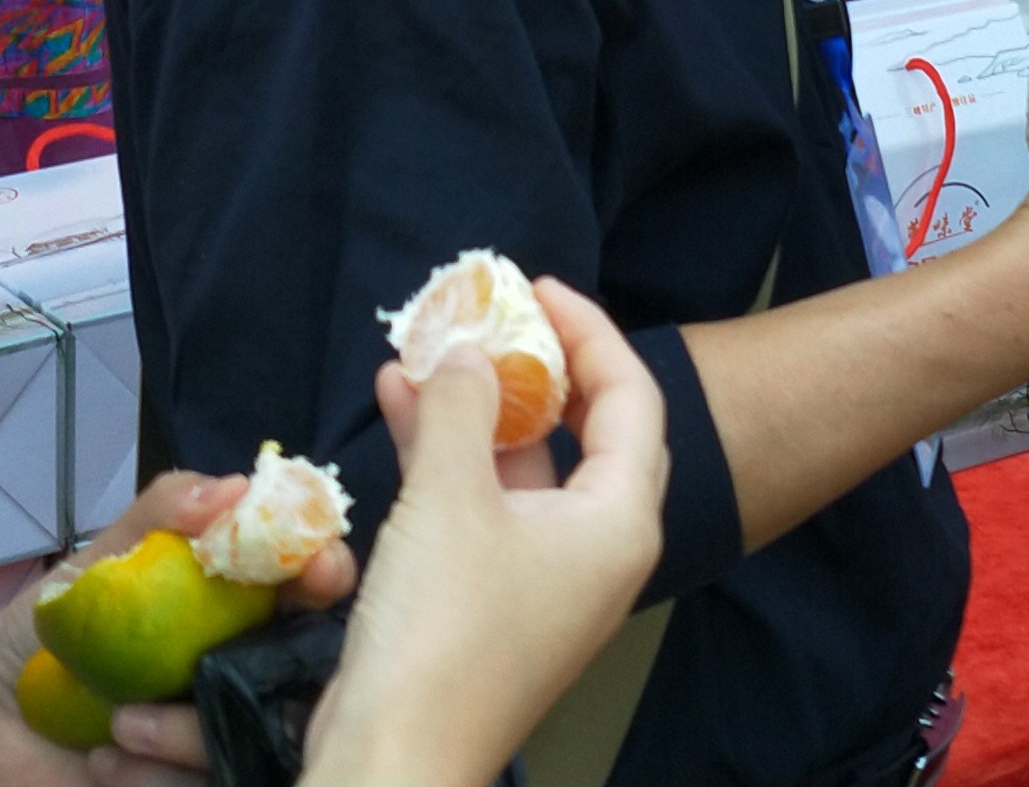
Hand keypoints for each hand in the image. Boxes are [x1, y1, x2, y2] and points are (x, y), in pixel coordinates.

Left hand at [0, 468, 360, 786]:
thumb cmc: (38, 634)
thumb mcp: (91, 565)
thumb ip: (157, 519)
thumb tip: (231, 491)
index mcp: (226, 599)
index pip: (304, 578)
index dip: (324, 568)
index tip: (319, 567)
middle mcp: (238, 663)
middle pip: (306, 663)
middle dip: (286, 664)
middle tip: (227, 664)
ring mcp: (219, 725)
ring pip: (259, 731)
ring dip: (191, 731)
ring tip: (119, 722)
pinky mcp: (194, 780)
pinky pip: (211, 782)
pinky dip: (157, 774)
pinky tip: (105, 761)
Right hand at [302, 277, 668, 786]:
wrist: (397, 756)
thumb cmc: (443, 631)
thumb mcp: (448, 497)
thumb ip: (460, 407)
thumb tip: (465, 351)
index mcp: (619, 522)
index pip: (631, 399)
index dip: (588, 331)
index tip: (534, 288)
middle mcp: (596, 549)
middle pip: (585, 431)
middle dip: (533, 368)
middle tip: (488, 316)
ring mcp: (544, 579)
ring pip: (524, 467)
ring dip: (475, 408)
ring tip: (421, 349)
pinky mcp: (493, 602)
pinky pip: (484, 506)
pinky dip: (447, 457)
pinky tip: (398, 407)